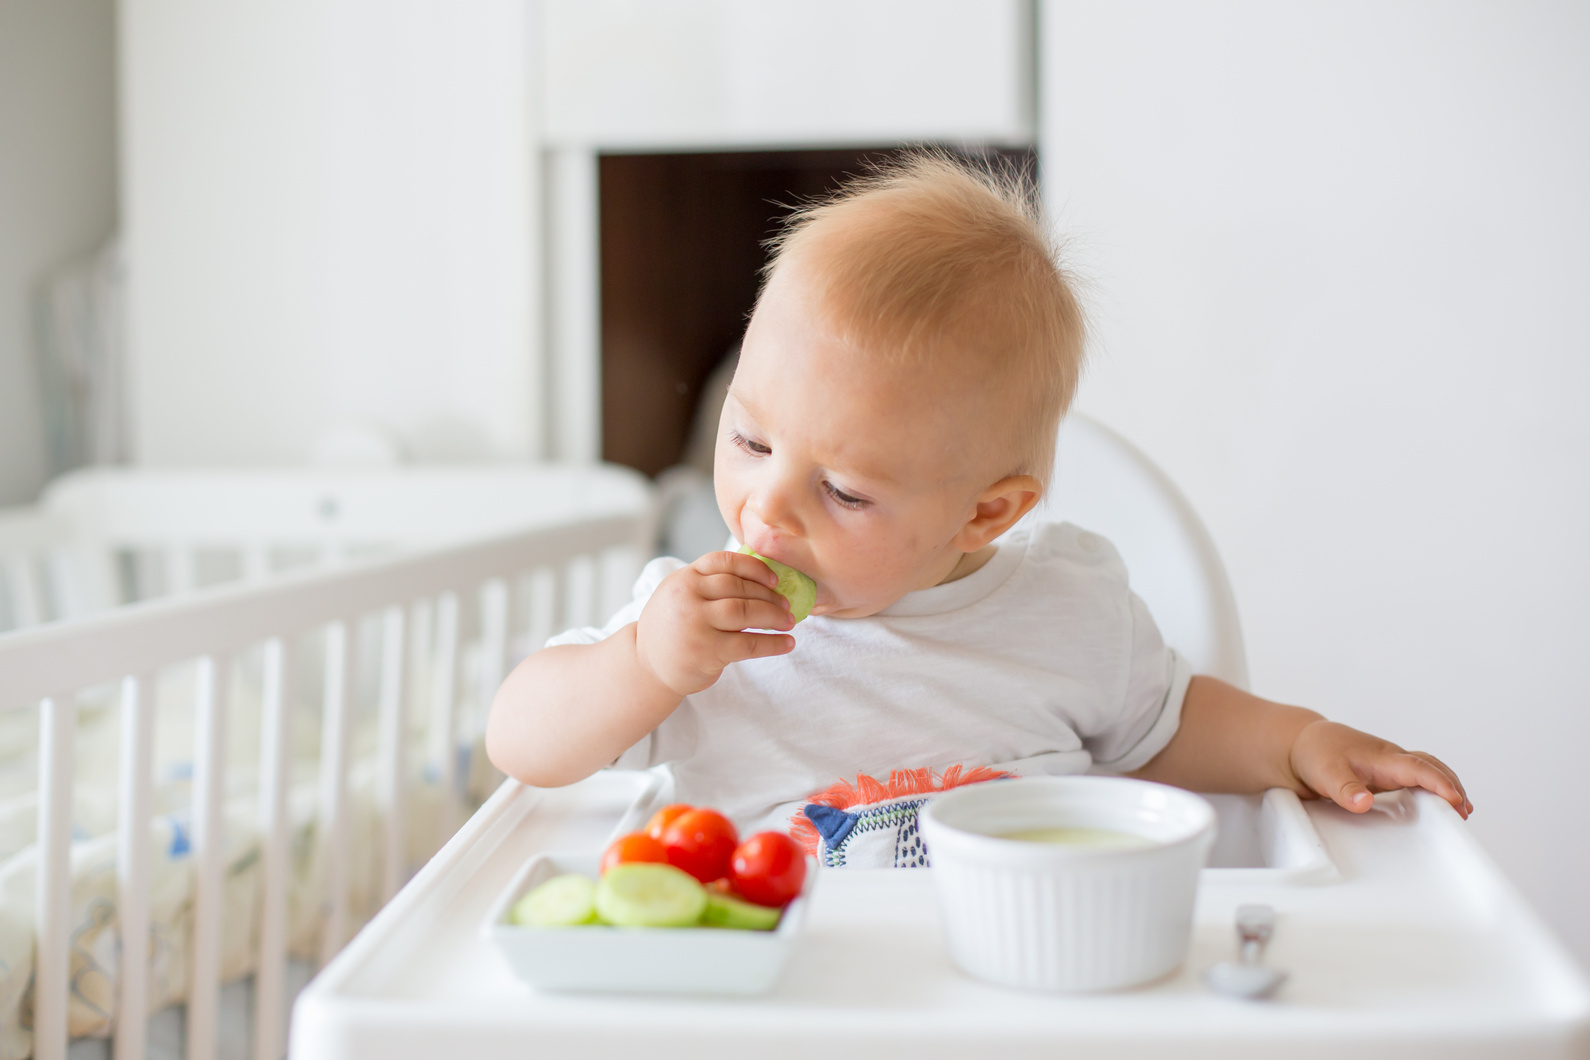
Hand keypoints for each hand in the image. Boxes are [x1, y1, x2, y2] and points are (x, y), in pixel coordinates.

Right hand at [635, 550, 795, 696]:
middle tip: (786, 605)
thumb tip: (760, 579)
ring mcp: (696, 623)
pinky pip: (748, 644)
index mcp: (684, 578)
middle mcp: (687, 596)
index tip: (774, 579)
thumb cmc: (672, 628)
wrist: (645, 664)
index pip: (724, 562)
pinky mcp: (706, 651)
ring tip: (789, 622)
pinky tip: (787, 643)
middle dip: (769, 596)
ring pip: (745, 612)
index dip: (754, 568)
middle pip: (739, 588)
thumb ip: (708, 584)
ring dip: (774, 616)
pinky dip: (772, 643)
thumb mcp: (679, 595)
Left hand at [1289, 720, 1470, 818]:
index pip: (1417, 768)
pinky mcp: (1387, 774)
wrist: (1305, 743)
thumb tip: (1363, 803)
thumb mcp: (1326, 773)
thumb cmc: (1317, 754)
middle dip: (1451, 785)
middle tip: (1465, 811)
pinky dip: (1434, 786)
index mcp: (1382, 757)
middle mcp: (1391, 759)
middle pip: (1431, 766)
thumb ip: (1344, 789)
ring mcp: (1391, 766)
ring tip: (1462, 810)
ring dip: (1446, 785)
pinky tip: (1439, 803)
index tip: (1456, 800)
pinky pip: (1418, 777)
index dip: (1438, 783)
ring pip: (1427, 769)